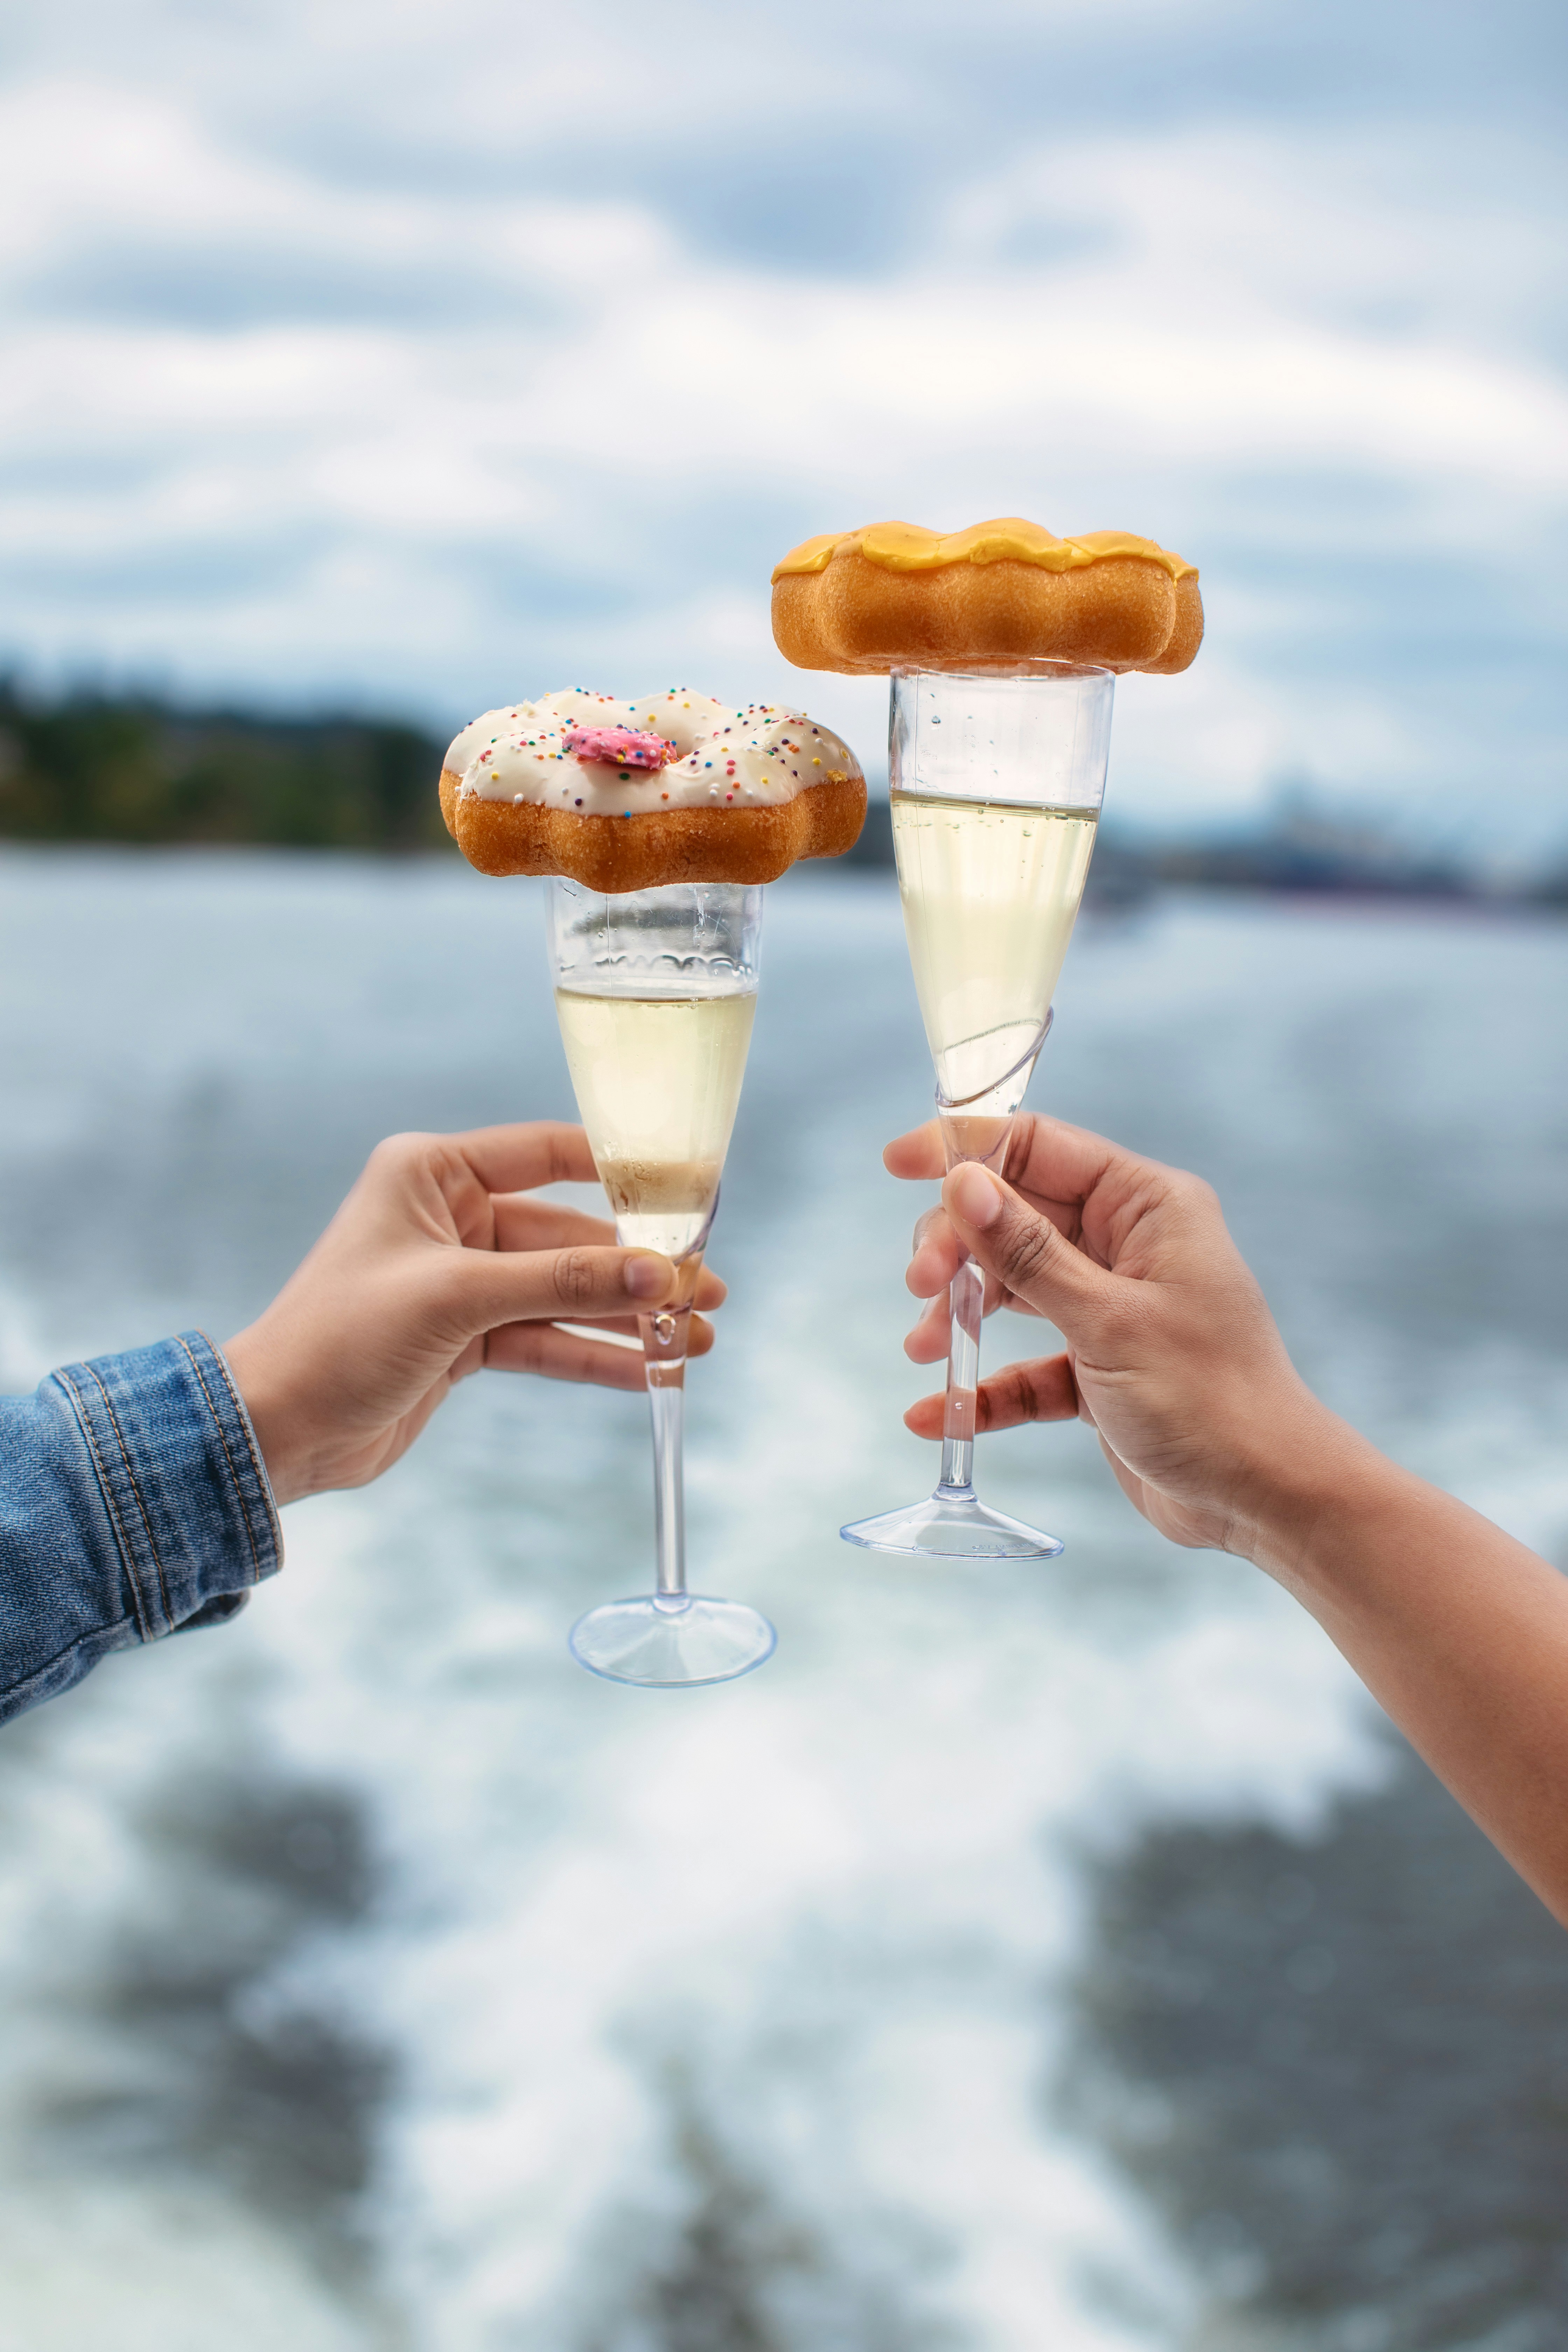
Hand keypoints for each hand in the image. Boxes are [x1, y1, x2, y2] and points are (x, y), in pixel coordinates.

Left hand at [224, 1124, 723, 1504]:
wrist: (276, 1429)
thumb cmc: (341, 1338)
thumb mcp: (459, 1298)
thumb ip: (565, 1283)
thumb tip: (659, 1275)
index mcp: (433, 1174)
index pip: (548, 1154)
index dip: (622, 1171)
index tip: (689, 1195)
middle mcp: (449, 1218)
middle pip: (568, 1232)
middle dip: (637, 1268)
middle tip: (707, 1291)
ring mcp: (460, 1281)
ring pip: (564, 1291)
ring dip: (627, 1318)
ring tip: (696, 1340)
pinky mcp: (464, 1339)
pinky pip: (546, 1337)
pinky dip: (595, 1355)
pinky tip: (650, 1372)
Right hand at [886, 1114, 1336, 1558]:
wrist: (1267, 1498)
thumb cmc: (1210, 1399)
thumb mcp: (1108, 1320)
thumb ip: (1029, 1253)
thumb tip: (963, 1184)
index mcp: (1146, 1206)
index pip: (1038, 1147)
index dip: (965, 1149)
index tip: (896, 1164)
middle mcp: (1128, 1245)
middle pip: (1013, 1215)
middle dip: (957, 1247)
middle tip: (923, 1290)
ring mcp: (1111, 1306)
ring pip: (1011, 1287)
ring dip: (960, 1315)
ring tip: (927, 1351)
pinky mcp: (1098, 1367)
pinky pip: (1025, 1364)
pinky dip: (984, 1387)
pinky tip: (938, 1414)